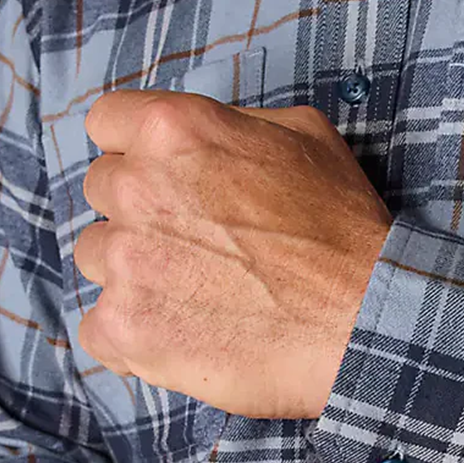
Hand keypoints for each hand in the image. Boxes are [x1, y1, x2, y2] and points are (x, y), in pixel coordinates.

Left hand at [75, 92, 392, 418]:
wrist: (365, 320)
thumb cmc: (346, 234)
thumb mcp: (307, 139)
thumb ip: (235, 124)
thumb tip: (206, 137)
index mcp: (175, 131)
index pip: (107, 125)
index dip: (138, 154)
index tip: (165, 183)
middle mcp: (137, 189)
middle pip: (102, 194)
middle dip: (141, 215)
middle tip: (198, 248)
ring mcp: (127, 263)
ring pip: (98, 260)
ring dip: (136, 275)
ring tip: (197, 298)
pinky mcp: (129, 329)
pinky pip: (99, 330)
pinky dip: (133, 337)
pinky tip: (181, 338)